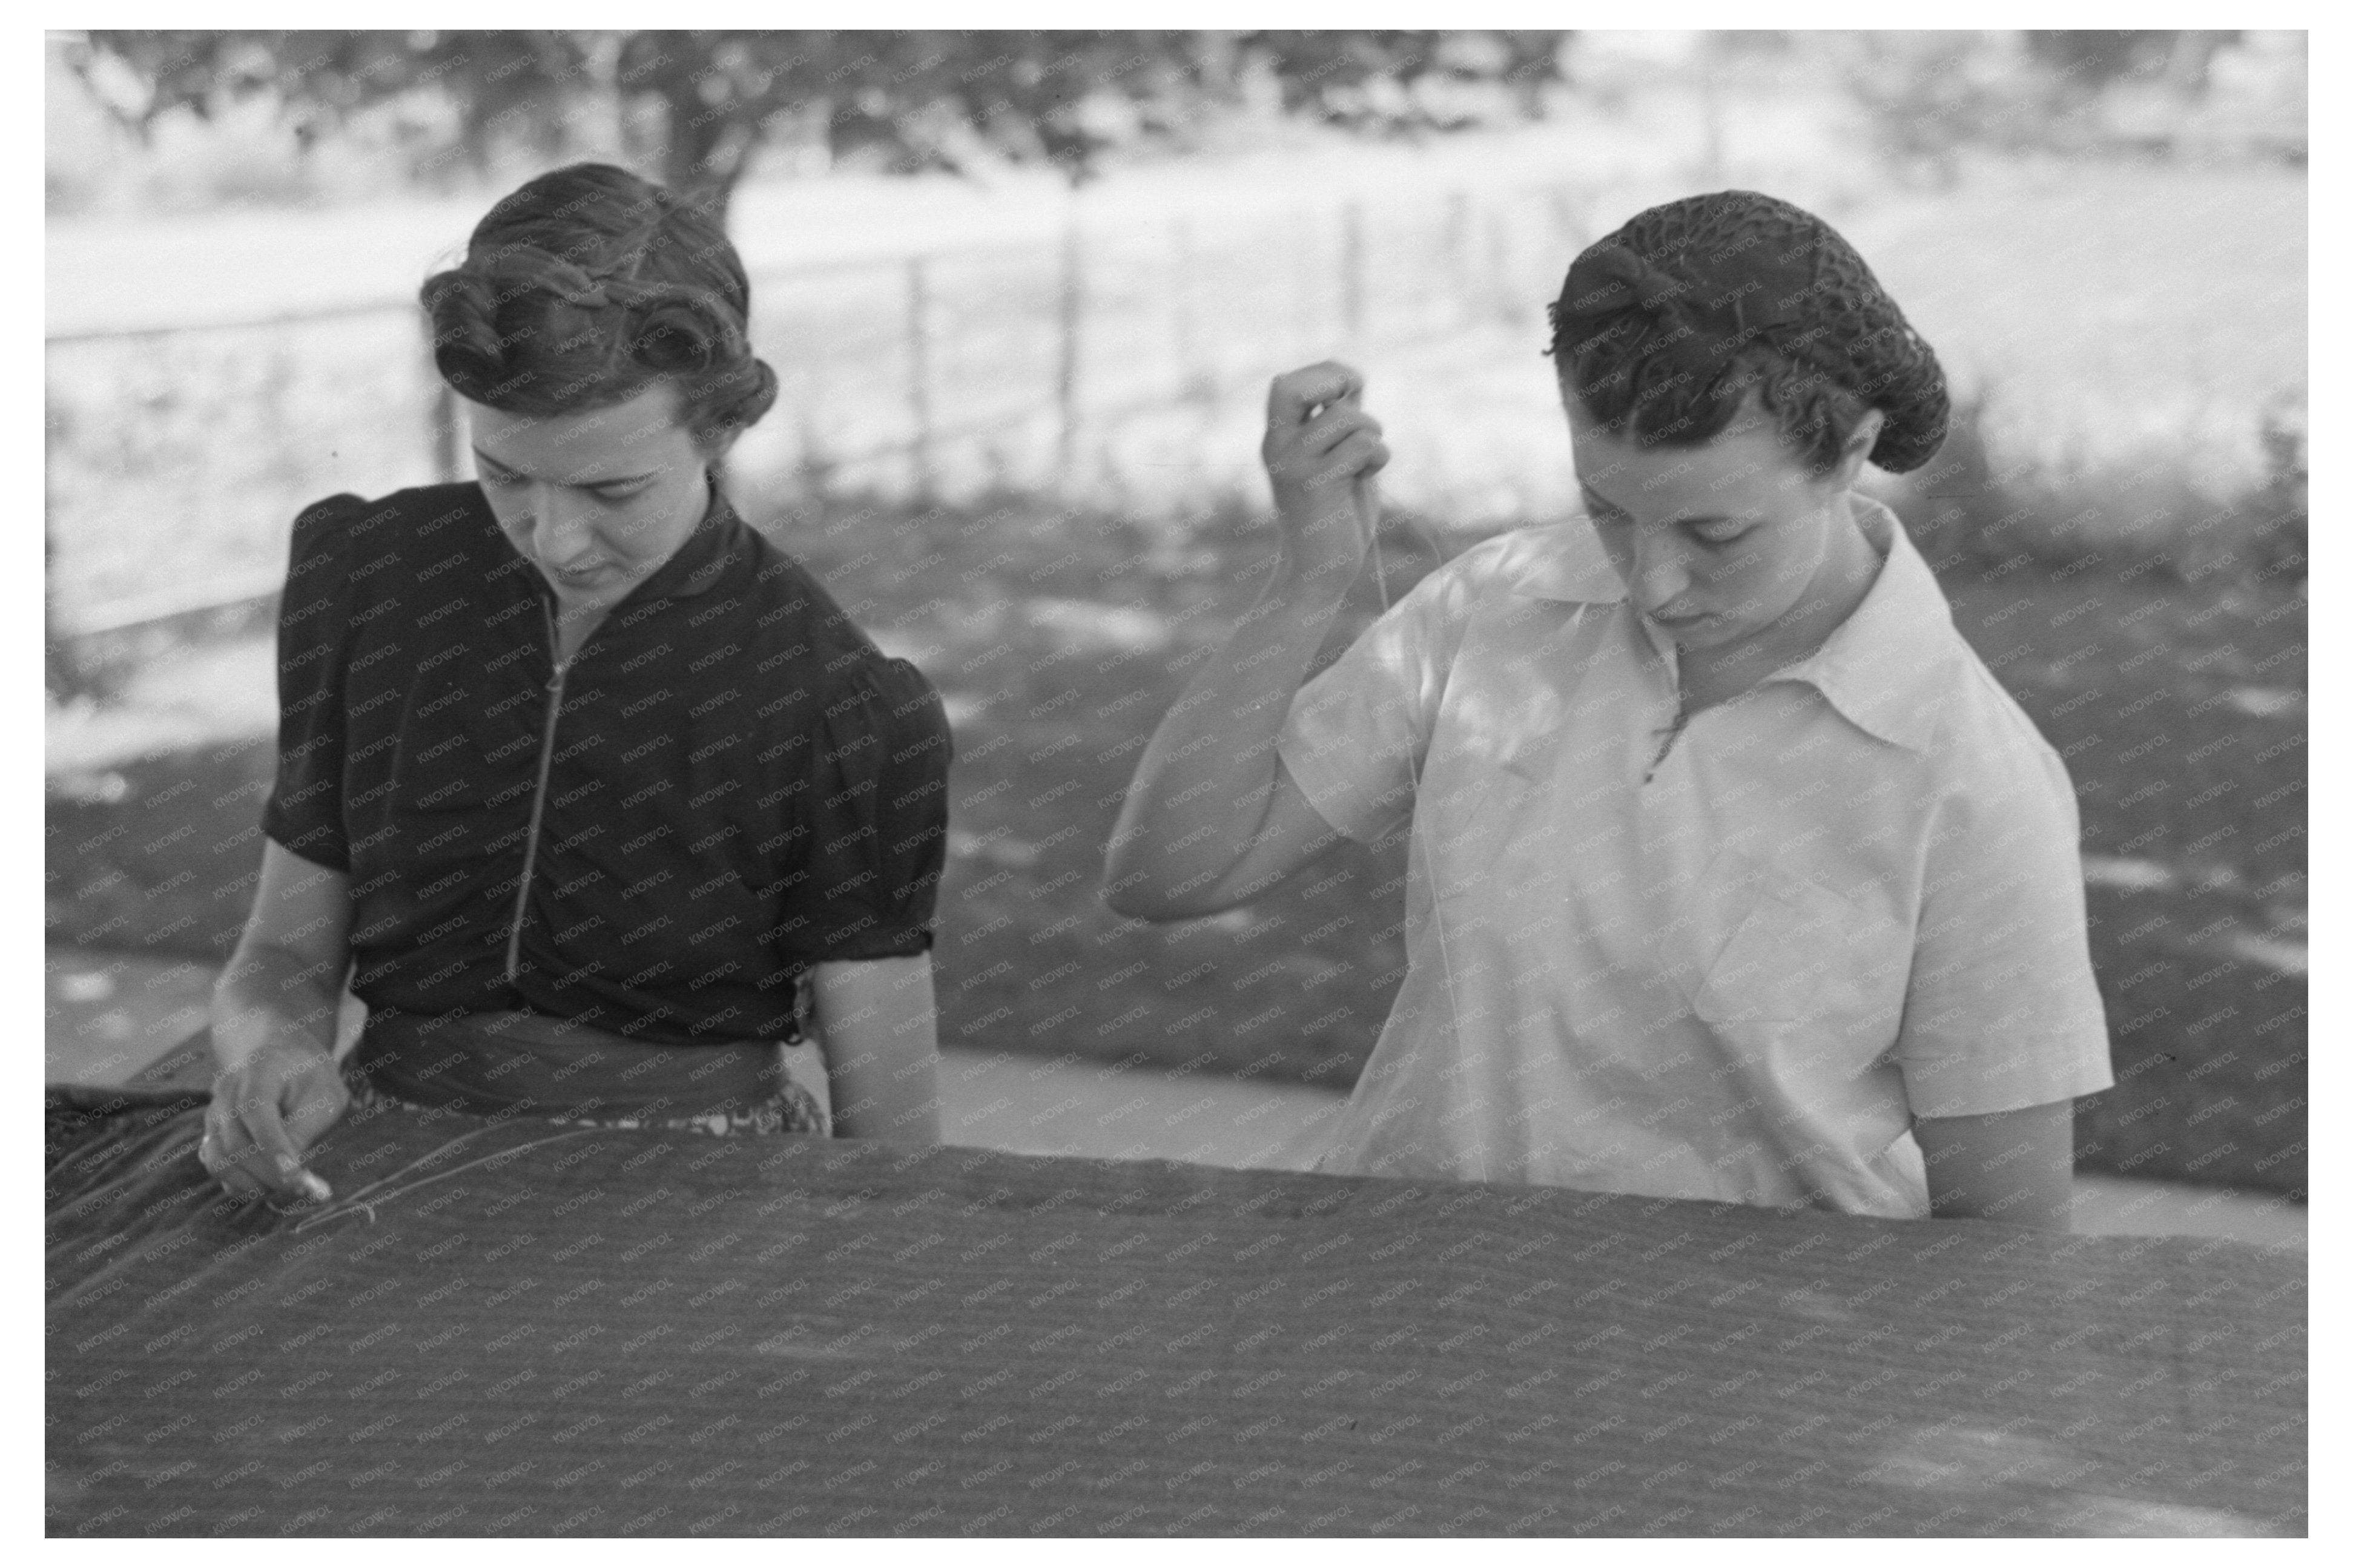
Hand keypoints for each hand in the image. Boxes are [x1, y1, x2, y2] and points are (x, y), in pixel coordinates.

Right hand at [199, 1036, 347, 1203]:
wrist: (290, 1062)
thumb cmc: (314, 1081)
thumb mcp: (326, 1097)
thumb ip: (304, 1130)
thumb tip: (287, 1171)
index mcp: (260, 1069)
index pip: (255, 1110)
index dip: (273, 1147)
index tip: (295, 1175)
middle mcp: (228, 1089)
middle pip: (235, 1141)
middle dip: (268, 1173)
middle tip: (301, 1187)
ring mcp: (214, 1111)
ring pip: (218, 1159)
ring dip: (251, 1182)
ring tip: (285, 1184)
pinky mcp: (211, 1132)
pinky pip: (215, 1164)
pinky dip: (238, 1181)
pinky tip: (267, 1181)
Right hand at [1260, 361, 1388, 584]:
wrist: (1318, 572)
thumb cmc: (1333, 516)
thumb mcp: (1334, 458)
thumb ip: (1337, 423)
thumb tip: (1352, 383)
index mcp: (1278, 439)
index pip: (1287, 383)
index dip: (1325, 373)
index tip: (1351, 391)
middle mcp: (1277, 448)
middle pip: (1290, 386)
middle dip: (1332, 381)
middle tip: (1353, 403)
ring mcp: (1292, 465)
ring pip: (1345, 417)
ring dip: (1372, 431)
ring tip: (1368, 459)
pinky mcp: (1315, 485)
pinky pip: (1361, 446)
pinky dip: (1378, 457)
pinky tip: (1368, 476)